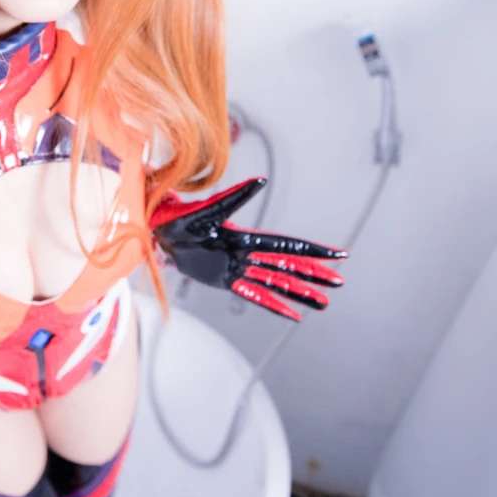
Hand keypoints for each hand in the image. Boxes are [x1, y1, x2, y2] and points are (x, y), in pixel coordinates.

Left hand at [149, 176, 348, 321]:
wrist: (156, 229)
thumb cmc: (178, 216)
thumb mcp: (205, 211)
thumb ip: (233, 199)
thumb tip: (261, 181)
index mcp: (243, 238)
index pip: (284, 246)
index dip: (311, 251)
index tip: (337, 253)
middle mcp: (244, 254)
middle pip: (286, 265)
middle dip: (313, 274)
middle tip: (340, 281)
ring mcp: (237, 268)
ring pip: (275, 283)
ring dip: (299, 292)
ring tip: (324, 303)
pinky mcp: (225, 280)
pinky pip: (253, 295)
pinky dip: (274, 305)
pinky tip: (292, 315)